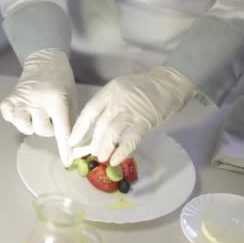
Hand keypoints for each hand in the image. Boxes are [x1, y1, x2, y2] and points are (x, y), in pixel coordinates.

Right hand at [0, 48, 76, 166]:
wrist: (45, 59)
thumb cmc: (62, 82)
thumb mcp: (72, 99)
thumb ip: (72, 121)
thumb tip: (76, 146)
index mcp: (57, 100)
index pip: (62, 130)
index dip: (64, 148)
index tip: (66, 162)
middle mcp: (38, 100)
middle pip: (42, 130)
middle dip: (48, 128)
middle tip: (50, 117)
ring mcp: (22, 98)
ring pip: (23, 126)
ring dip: (30, 126)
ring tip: (35, 117)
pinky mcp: (10, 97)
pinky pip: (8, 115)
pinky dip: (13, 117)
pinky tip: (21, 112)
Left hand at [68, 66, 196, 165]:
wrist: (171, 81)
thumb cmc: (145, 87)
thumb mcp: (122, 90)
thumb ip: (110, 106)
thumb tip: (96, 129)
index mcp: (110, 91)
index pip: (90, 111)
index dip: (79, 128)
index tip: (72, 141)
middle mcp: (118, 101)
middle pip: (100, 125)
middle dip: (94, 142)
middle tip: (91, 153)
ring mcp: (132, 111)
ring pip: (113, 134)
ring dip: (105, 148)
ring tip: (102, 158)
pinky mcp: (145, 121)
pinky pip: (130, 140)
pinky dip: (122, 152)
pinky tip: (115, 160)